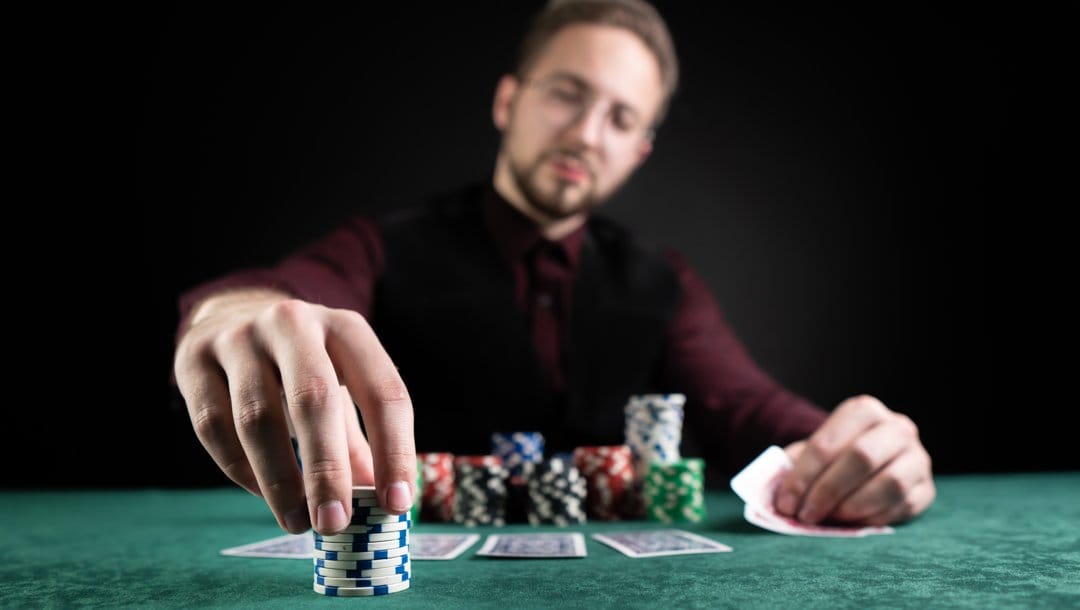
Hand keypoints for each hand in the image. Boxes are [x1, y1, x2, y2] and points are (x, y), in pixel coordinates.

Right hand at [173, 290, 415, 534]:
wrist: (232, 313)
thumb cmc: (302, 364)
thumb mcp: (342, 384)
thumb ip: (360, 443)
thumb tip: (379, 508)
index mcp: (346, 327)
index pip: (382, 390)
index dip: (394, 449)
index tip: (397, 502)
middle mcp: (293, 323)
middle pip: (314, 398)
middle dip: (326, 469)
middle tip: (335, 522)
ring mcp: (239, 337)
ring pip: (257, 417)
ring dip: (279, 480)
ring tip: (296, 522)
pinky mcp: (193, 358)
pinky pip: (213, 424)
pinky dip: (240, 468)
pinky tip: (262, 494)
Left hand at [773, 394, 933, 525]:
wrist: (871, 461)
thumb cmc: (834, 457)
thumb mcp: (811, 452)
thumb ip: (792, 466)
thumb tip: (774, 496)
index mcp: (863, 410)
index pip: (827, 443)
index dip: (803, 477)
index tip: (785, 503)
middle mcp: (897, 427)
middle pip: (862, 457)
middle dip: (828, 490)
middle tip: (806, 515)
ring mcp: (917, 457)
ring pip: (889, 482)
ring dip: (853, 506)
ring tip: (829, 518)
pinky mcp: (927, 488)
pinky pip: (903, 506)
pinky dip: (873, 518)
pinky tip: (852, 522)